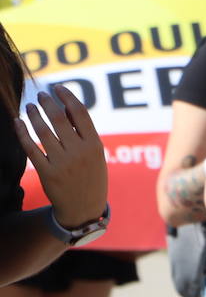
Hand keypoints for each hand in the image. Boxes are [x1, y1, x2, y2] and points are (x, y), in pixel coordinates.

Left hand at [16, 88, 107, 227]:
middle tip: (41, 95)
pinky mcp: (47, 173)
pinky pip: (31, 148)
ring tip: (29, 106)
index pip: (80, 113)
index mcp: (95, 145)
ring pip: (43, 132)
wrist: (84, 209)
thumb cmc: (91, 177)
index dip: (67, 97)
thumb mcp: (96, 155)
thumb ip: (84, 133)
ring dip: (34, 115)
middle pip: (60, 119)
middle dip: (48, 103)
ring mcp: (63, 163)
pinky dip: (22, 133)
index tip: (58, 88)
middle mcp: (79, 153)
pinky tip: (18, 123)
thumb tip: (68, 107)